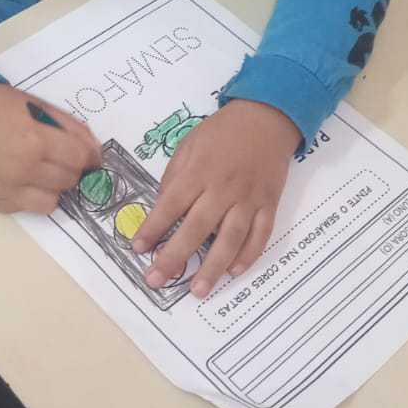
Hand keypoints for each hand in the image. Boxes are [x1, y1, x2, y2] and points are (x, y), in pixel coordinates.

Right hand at [0, 82, 99, 213]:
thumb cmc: (6, 108)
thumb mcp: (44, 108)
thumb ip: (74, 131)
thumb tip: (96, 156)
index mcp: (35, 140)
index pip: (79, 159)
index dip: (88, 157)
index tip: (87, 156)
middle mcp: (21, 169)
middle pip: (68, 181)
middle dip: (70, 169)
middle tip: (58, 157)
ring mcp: (6, 189)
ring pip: (53, 201)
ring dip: (54, 186)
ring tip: (41, 169)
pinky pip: (30, 208)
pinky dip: (33, 196)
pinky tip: (22, 178)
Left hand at [132, 100, 297, 297]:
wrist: (266, 118)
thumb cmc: (222, 132)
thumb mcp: (189, 145)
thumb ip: (175, 177)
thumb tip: (162, 208)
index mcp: (198, 171)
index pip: (170, 205)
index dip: (153, 228)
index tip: (138, 248)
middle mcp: (222, 187)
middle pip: (197, 227)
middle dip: (174, 256)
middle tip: (157, 279)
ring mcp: (248, 198)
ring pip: (230, 238)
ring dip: (213, 266)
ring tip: (199, 289)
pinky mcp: (269, 203)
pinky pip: (260, 234)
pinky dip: (249, 254)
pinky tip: (234, 271)